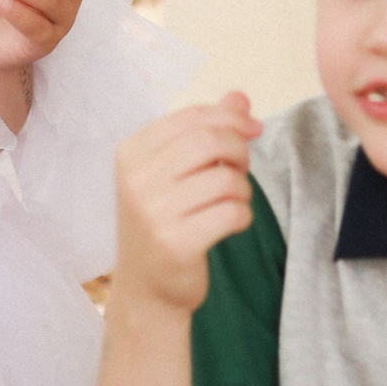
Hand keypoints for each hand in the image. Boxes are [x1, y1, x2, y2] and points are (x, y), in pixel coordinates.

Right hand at [113, 95, 257, 311]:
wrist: (145, 289)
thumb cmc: (164, 220)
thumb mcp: (172, 171)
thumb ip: (205, 130)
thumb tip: (240, 96)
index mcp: (131, 152)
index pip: (193, 116)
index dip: (232, 117)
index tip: (254, 128)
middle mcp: (137, 179)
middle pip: (211, 141)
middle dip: (240, 150)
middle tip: (241, 169)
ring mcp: (154, 213)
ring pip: (226, 179)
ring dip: (242, 188)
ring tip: (232, 201)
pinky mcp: (176, 244)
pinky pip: (232, 213)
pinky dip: (243, 215)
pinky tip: (231, 223)